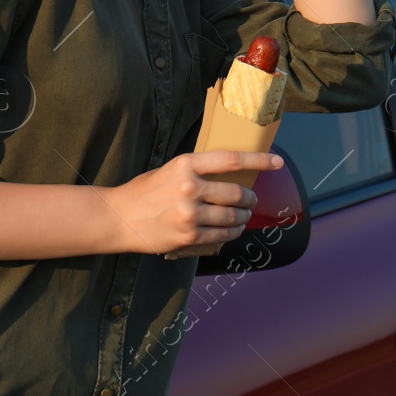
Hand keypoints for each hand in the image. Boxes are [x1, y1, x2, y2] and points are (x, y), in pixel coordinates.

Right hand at [107, 150, 282, 258]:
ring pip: (232, 217)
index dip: (258, 161)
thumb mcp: (170, 170)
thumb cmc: (145, 192)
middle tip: (252, 200)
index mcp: (186, 164)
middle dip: (250, 198)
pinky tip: (233, 231)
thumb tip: (232, 177)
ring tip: (243, 216)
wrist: (119, 218)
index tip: (277, 162)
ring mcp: (190, 213)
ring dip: (243, 218)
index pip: (231, 159)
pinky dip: (232, 234)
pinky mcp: (188, 236)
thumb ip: (198, 172)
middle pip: (236, 193)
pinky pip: (222, 236)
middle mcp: (190, 187)